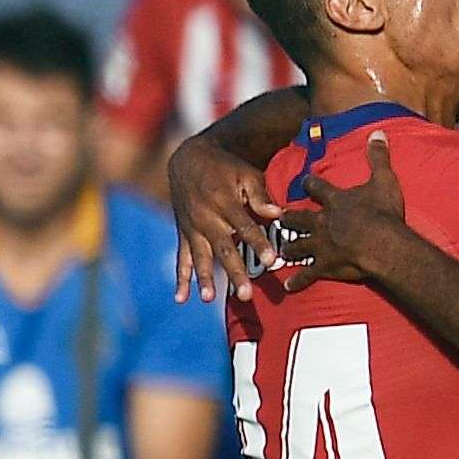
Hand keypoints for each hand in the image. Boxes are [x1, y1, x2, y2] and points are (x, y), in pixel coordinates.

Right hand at [166, 136, 279, 296]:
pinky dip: (180, 279)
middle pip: (223, 249)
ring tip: (209, 299)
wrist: (188, 159)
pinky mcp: (184, 234)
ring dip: (205, 279)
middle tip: (246, 295)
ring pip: (200, 257)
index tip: (272, 261)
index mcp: (225, 201)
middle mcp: (207, 218)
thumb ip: (260, 195)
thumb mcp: (245, 173)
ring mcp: (193, 228)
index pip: (245, 227)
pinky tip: (181, 299)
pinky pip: (181, 258)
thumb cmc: (225, 167)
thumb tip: (278, 215)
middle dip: (235, 272)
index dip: (258, 243)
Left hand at [282, 131, 412, 288]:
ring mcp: (321, 245)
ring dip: (289, 248)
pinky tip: (287, 287)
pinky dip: (297, 281)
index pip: (317, 188)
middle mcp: (323, 222)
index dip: (310, 184)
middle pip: (299, 219)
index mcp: (335, 201)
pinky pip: (307, 275)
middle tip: (279, 218)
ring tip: (281, 251)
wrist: (383, 245)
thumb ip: (378, 157)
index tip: (304, 182)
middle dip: (288, 218)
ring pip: (298, 246)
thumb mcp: (384, 180)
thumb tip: (378, 132)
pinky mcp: (325, 266)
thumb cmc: (384, 213)